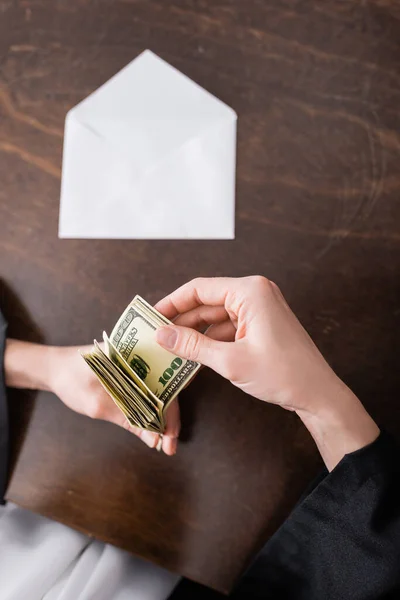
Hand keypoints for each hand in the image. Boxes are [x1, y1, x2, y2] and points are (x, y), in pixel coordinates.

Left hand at [5, 340, 178, 454]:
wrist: (56, 368)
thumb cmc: (71, 378)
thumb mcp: (96, 403)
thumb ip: (127, 420)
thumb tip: (154, 439)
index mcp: (136, 354)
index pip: (164, 384)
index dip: (170, 412)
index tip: (169, 437)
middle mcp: (142, 357)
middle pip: (166, 390)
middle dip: (169, 420)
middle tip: (169, 447)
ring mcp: (139, 366)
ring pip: (159, 394)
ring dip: (162, 419)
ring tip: (165, 443)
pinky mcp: (133, 375)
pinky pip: (149, 394)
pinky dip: (151, 412)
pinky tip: (155, 429)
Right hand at [155, 276, 342, 412]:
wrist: (318, 394)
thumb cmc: (282, 374)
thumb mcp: (230, 361)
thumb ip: (192, 346)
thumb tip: (161, 335)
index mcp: (250, 291)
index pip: (199, 289)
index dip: (172, 302)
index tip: (150, 317)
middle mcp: (255, 293)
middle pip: (206, 301)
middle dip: (181, 320)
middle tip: (156, 336)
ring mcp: (259, 308)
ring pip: (215, 316)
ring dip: (195, 332)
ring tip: (170, 349)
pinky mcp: (261, 324)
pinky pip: (228, 326)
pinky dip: (210, 340)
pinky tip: (193, 355)